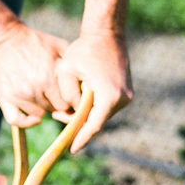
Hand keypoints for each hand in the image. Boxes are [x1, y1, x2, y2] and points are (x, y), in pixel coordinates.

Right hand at [0, 21, 70, 127]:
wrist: (4, 38)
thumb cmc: (34, 41)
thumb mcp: (58, 45)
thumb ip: (72, 64)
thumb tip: (86, 82)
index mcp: (49, 77)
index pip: (68, 102)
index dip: (71, 99)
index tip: (69, 96)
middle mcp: (34, 89)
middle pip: (55, 109)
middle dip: (57, 103)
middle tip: (55, 94)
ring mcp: (19, 95)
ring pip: (39, 114)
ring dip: (42, 107)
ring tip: (42, 95)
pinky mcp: (5, 98)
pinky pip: (17, 120)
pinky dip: (27, 122)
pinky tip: (33, 118)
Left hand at [53, 29, 132, 151]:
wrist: (106, 34)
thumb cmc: (84, 50)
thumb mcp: (66, 70)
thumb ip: (66, 94)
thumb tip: (71, 111)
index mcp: (109, 96)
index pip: (93, 125)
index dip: (81, 138)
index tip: (71, 150)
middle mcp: (122, 99)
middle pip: (98, 121)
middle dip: (79, 125)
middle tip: (58, 119)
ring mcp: (127, 96)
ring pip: (102, 115)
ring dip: (86, 115)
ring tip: (65, 110)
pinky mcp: (126, 92)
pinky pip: (106, 107)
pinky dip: (93, 108)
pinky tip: (78, 102)